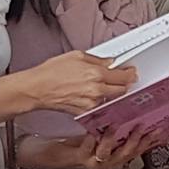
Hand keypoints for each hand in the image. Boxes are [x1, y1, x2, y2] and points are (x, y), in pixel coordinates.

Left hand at [16, 123, 168, 168]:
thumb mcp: (96, 137)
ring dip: (116, 139)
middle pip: (127, 153)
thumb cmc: (70, 145)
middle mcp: (105, 162)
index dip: (148, 141)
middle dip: (138, 140)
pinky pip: (89, 148)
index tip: (158, 130)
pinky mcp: (79, 159)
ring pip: (110, 153)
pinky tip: (95, 130)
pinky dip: (93, 138)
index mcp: (112, 156)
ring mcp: (93, 162)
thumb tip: (127, 113)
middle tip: (145, 127)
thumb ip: (112, 129)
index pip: (136, 149)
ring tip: (120, 126)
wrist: (43, 155)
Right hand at [20, 50, 135, 115]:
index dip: (130, 74)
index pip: (123, 76)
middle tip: (122, 78)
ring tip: (103, 85)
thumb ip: (97, 59)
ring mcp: (91, 103)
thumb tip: (109, 62)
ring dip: (112, 92)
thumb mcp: (76, 56)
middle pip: (122, 89)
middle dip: (124, 84)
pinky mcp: (85, 112)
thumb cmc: (51, 72)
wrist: (37, 89)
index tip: (131, 72)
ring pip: (111, 99)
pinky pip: (100, 106)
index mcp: (96, 74)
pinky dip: (100, 100)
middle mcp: (96, 90)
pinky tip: (93, 94)